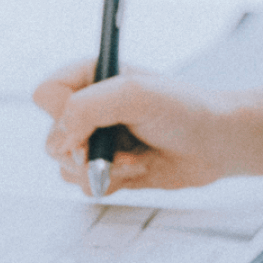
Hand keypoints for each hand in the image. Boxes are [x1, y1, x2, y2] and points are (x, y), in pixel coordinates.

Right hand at [33, 59, 236, 194]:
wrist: (217, 143)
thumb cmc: (182, 109)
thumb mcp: (134, 95)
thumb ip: (86, 108)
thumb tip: (57, 143)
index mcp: (90, 77)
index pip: (45, 94)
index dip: (62, 113)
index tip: (93, 122)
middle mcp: (88, 108)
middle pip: (52, 139)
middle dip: (86, 151)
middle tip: (119, 147)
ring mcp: (97, 141)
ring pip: (66, 168)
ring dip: (104, 169)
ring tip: (136, 158)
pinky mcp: (108, 168)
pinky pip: (87, 186)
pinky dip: (113, 183)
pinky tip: (140, 169)